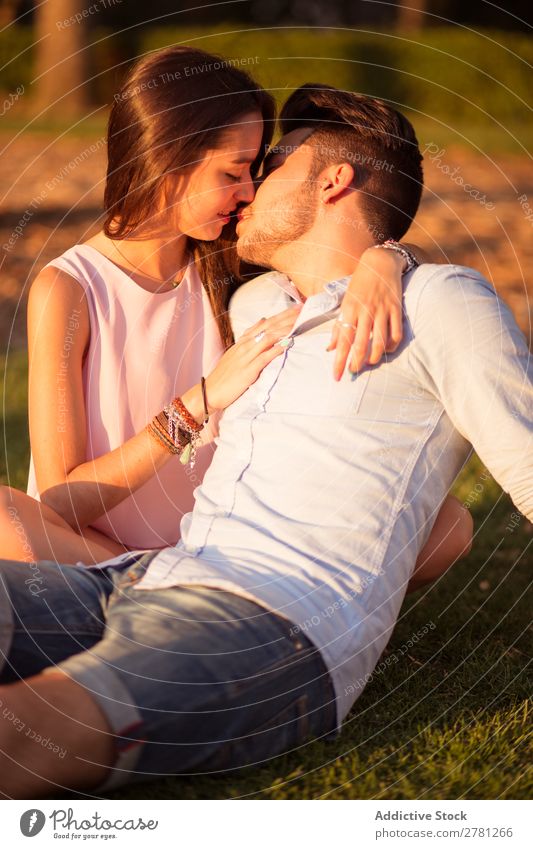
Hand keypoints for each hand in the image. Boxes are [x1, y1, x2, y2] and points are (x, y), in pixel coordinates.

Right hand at [205, 306, 300, 411]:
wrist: (210, 390)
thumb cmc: (225, 374)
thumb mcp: (236, 351)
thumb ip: (250, 337)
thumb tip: (263, 320)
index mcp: (244, 341)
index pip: (265, 323)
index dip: (281, 315)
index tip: (296, 308)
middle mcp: (245, 345)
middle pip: (269, 327)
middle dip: (286, 318)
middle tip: (302, 310)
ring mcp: (246, 357)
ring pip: (268, 338)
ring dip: (285, 330)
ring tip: (299, 323)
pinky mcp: (248, 370)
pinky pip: (264, 357)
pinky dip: (276, 350)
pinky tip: (287, 345)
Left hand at [327, 247, 404, 380]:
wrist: (380, 263)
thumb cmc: (359, 285)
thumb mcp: (345, 303)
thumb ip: (339, 326)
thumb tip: (331, 349)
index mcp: (349, 310)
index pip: (342, 341)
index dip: (339, 361)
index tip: (336, 377)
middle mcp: (365, 311)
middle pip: (360, 345)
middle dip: (356, 363)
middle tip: (353, 372)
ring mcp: (382, 310)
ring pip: (380, 342)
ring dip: (374, 358)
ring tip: (369, 363)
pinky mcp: (396, 309)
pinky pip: (396, 333)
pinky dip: (392, 346)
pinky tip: (387, 350)